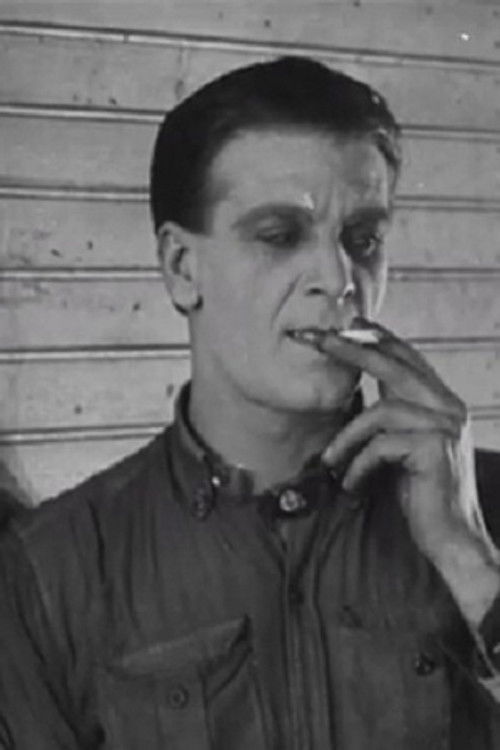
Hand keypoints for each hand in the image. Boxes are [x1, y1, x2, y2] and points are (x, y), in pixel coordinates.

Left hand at [320, 320, 497, 571]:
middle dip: (353, 349)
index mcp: (442, 403)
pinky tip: (351, 484)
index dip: (378, 337)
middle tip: (318, 339)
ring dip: (346, 438)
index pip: (408, 358)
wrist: (453, 539)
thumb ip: (392, 420)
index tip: (349, 323)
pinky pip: (381, 445)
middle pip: (395, 365)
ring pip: (382, 412)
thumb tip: (358, 400)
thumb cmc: (421, 495)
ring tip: (329, 463)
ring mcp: (446, 427)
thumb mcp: (403, 448)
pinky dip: (359, 465)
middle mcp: (449, 408)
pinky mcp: (435, 450)